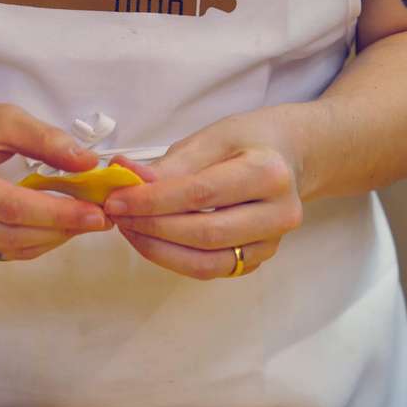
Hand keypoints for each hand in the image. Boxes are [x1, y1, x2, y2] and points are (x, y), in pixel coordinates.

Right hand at [0, 96, 111, 261]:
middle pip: (9, 234)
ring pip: (5, 249)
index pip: (9, 206)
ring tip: (81, 221)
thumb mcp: (1, 118)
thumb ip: (45, 139)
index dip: (56, 213)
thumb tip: (88, 164)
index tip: (96, 212)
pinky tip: (52, 227)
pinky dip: (29, 243)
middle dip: (60, 228)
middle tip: (99, 219)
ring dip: (49, 238)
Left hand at [103, 108, 305, 279]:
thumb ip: (171, 165)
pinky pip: (212, 269)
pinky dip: (175, 259)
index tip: (117, 199)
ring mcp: (272, 242)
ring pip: (207, 262)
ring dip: (159, 250)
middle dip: (152, 227)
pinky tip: (152, 240)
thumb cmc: (249, 141)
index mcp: (269, 173)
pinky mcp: (259, 259)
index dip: (153, 200)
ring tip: (129, 228)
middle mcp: (279, 213)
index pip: (201, 194)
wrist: (290, 157)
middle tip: (117, 214)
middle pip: (204, 233)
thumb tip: (128, 180)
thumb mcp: (212, 137)